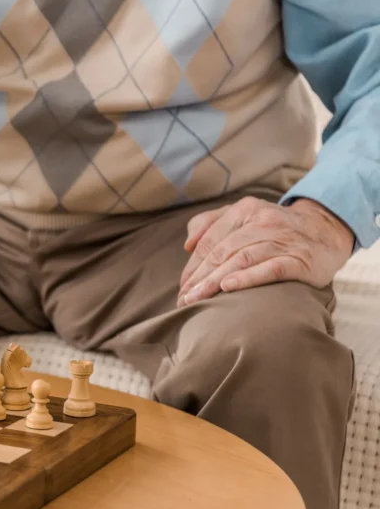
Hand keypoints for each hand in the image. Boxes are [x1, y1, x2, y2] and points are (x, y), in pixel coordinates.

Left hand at [177, 196, 353, 306]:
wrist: (326, 231)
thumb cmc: (275, 229)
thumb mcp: (245, 216)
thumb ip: (212, 223)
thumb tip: (188, 244)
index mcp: (245, 209)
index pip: (210, 240)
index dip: (193, 265)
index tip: (182, 287)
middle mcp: (263, 221)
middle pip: (222, 251)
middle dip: (199, 277)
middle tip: (184, 299)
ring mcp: (282, 239)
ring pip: (241, 259)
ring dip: (214, 281)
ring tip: (197, 299)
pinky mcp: (300, 259)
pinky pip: (271, 268)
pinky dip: (247, 278)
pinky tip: (228, 288)